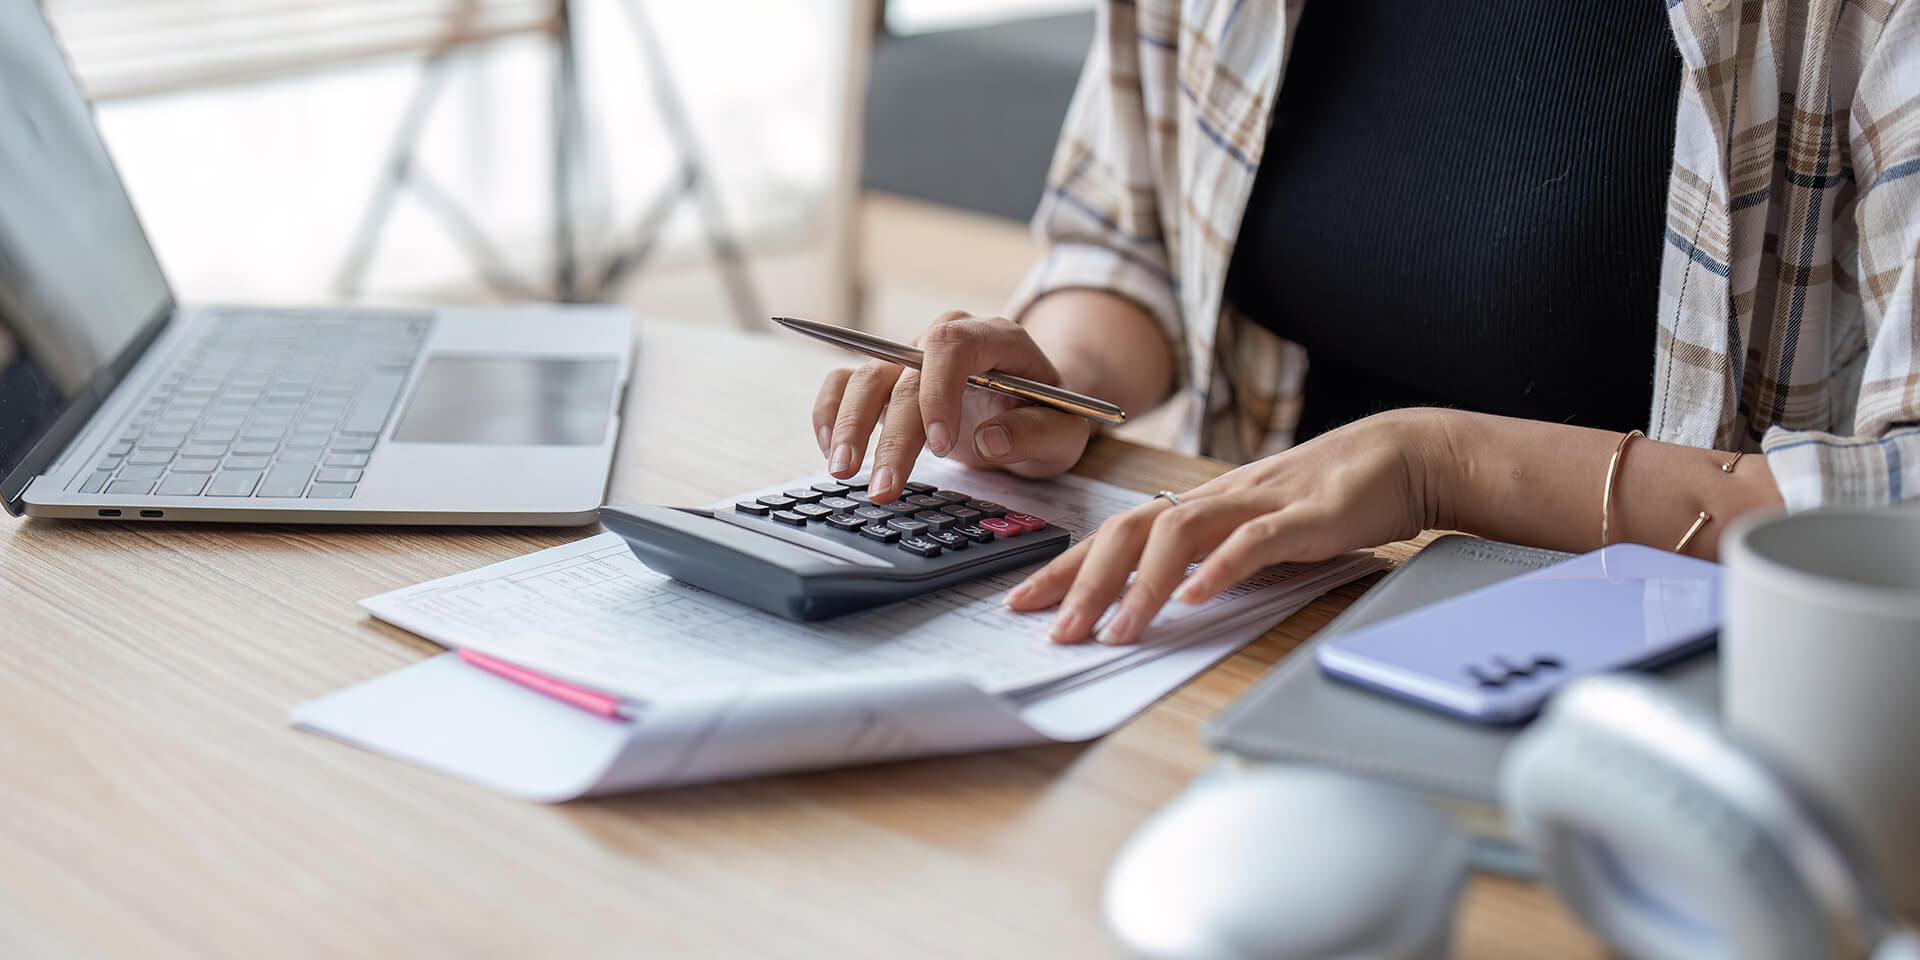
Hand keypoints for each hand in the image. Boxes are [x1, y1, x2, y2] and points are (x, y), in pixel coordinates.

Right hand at [813, 311, 1092, 501]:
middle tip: (885, 488)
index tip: (940, 447)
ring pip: (866, 377)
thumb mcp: (1065, 432)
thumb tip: (991, 439)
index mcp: (995, 338)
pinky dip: (831, 413)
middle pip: (904, 373)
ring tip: (844, 472)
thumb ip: (1036, 433)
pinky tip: (833, 451)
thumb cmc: (1048, 415)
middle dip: (892, 435)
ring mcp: (910, 355)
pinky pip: (844, 383)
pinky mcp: (887, 377)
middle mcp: (945, 338)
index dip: (939, 392)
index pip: (952, 346)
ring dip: (850, 425)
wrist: (1033, 406)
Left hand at [1005, 409, 1452, 644]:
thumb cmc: (1328, 500)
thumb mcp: (1257, 535)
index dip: (1067, 568)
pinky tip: (1194, 598)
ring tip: (1116, 631)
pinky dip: (1219, 569)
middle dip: (1084, 582)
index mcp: (1200, 507)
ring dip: (1141, 586)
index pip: (1116, 535)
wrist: (1402, 456)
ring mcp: (1257, 503)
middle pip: (1130, 530)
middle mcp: (1216, 500)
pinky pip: (1253, 540)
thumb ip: (1215, 563)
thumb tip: (1169, 602)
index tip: (1024, 602)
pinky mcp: (1304, 515)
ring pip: (1178, 533)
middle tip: (1054, 630)